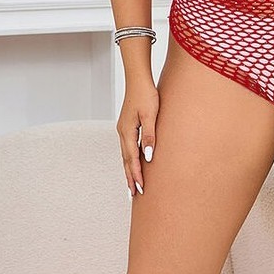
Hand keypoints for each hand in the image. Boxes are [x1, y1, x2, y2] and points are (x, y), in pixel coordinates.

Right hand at [117, 80, 158, 197]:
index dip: (136, 175)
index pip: (132, 159)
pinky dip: (129, 159)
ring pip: (125, 155)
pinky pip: (127, 147)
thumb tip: (148, 157)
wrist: (138, 78)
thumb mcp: (151, 115)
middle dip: (129, 177)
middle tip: (133, 195)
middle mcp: (123, 132)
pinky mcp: (127, 126)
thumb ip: (150, 136)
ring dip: (128, 170)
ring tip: (131, 184)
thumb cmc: (146, 94)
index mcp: (127, 132)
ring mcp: (123, 129)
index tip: (140, 190)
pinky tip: (133, 163)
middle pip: (125, 160)